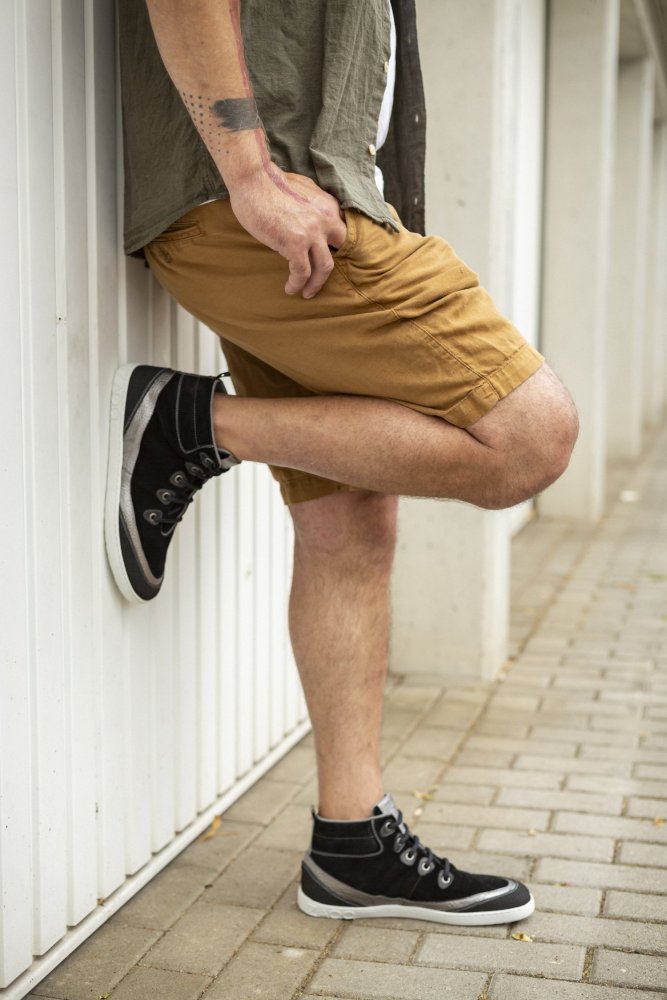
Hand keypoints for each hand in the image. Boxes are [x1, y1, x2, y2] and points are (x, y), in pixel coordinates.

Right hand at [227, 166, 346, 297]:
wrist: (253, 179)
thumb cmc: (270, 183)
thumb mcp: (303, 190)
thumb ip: (312, 206)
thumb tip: (309, 219)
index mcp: (328, 206)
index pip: (342, 232)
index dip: (335, 248)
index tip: (326, 258)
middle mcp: (325, 219)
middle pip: (340, 251)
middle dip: (330, 267)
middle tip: (319, 279)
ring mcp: (311, 233)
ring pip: (324, 267)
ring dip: (316, 284)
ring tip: (306, 292)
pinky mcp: (295, 243)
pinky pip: (302, 272)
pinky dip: (297, 284)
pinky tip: (290, 288)